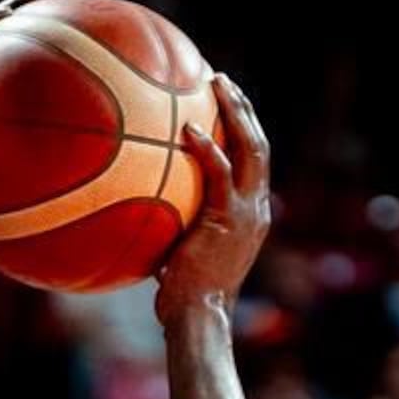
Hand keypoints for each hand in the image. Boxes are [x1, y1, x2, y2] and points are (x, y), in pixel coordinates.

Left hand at [155, 75, 271, 326]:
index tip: (227, 106)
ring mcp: (248, 212)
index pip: (254, 163)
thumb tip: (138, 210)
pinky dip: (207, 147)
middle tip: (224, 81)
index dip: (244, 131)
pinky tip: (188, 127)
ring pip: (252, 149)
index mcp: (251, 215)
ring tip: (217, 84)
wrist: (198, 317)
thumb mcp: (182, 253)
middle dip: (244, 109)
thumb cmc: (183, 297)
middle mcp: (257, 209)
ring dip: (236, 112)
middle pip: (260, 145)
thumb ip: (173, 226)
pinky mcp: (230, 218)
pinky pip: (220, 172)